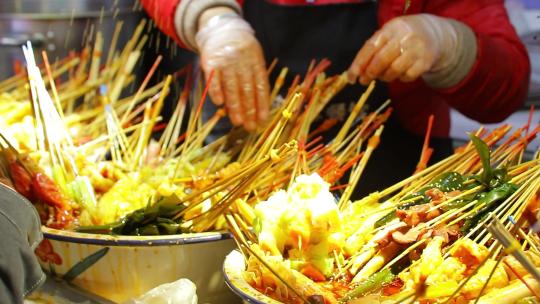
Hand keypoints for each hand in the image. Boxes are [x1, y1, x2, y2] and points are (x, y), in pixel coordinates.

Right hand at [196, 11, 269, 130]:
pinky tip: (220, 104)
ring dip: (235, 106)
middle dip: (249, 110)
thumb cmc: (241, 51)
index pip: (261, 86)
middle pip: (247, 90)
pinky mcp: (211, 61)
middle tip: (250, 127)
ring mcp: (227, 61)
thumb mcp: (254, 59)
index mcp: (256, 61)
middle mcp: (242, 62)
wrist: (221, 30)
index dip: (262, 104)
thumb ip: (256, 78)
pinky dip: (216, 92)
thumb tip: (258, 107)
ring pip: (232, 88)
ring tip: (237, 122)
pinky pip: (214, 79)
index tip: (262, 120)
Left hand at [348, 14, 461, 84]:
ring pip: (393, 71)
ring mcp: (416, 49)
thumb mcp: (388, 35)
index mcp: (390, 28)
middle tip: (364, 81)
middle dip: (369, 74)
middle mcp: (404, 37)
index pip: (370, 47)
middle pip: (381, 60)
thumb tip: (357, 71)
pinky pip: (406, 76)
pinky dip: (399, 79)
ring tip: (383, 76)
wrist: (433, 33)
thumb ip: (372, 50)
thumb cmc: (402, 37)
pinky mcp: (425, 62)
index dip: (358, 64)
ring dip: (384, 77)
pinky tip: (399, 74)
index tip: (351, 77)